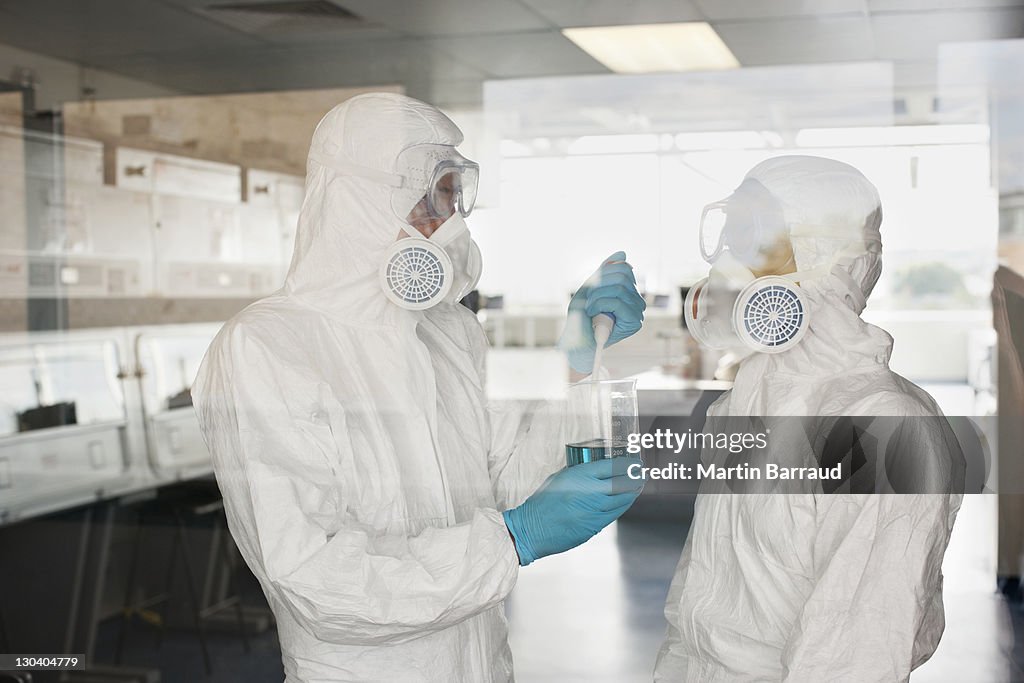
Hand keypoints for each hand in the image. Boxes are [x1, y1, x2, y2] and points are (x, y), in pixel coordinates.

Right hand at [502, 457, 643, 565]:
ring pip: (623, 499)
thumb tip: (596, 471)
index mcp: (579, 476)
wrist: (533, 529)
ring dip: (633, 491)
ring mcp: (594, 510)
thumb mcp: (559, 479)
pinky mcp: (595, 526)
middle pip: (622, 482)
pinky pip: (615, 513)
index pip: (611, 466)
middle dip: (635, 477)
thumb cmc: (542, 503)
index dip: (626, 464)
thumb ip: (578, 474)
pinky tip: (627, 500)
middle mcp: (590, 492)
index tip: (633, 462)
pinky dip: (624, 505)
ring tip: (638, 485)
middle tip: (641, 473)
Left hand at [559, 251, 645, 373]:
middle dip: (599, 285)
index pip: (624, 268)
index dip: (604, 273)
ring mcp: (637, 311)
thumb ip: (605, 271)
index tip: (591, 288)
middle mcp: (636, 300)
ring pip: (620, 289)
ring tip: (589, 309)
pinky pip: (618, 302)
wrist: (578, 342)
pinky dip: (600, 304)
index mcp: (628, 290)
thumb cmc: (583, 317)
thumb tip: (623, 253)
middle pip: (623, 276)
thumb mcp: (591, 289)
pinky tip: (593, 313)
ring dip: (597, 297)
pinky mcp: (634, 322)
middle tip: (588, 300)